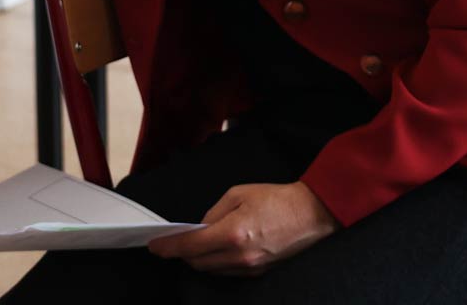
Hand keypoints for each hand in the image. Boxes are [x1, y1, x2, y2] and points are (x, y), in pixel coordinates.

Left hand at [147, 182, 335, 275]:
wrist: (311, 214)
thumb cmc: (276, 199)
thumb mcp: (238, 194)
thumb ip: (214, 213)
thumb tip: (200, 227)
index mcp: (232, 233)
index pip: (190, 246)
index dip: (169, 247)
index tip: (155, 246)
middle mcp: (240, 255)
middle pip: (197, 262)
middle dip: (182, 253)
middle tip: (174, 242)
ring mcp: (250, 267)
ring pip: (212, 269)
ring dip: (199, 259)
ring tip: (195, 243)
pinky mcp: (259, 272)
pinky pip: (228, 271)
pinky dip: (216, 262)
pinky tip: (215, 248)